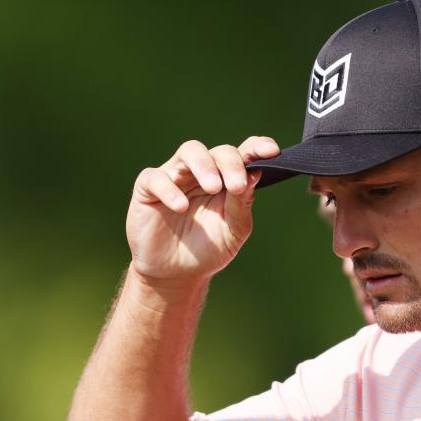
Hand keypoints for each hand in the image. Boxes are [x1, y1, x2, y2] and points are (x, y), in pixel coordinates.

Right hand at [126, 136, 279, 283]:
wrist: (175, 274)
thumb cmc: (208, 249)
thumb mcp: (232, 232)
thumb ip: (242, 205)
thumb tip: (255, 174)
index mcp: (228, 179)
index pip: (244, 153)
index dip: (258, 147)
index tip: (272, 152)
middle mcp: (203, 172)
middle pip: (219, 151)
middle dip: (232, 164)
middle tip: (237, 185)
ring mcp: (175, 177)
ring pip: (190, 151)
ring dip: (204, 165)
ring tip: (214, 187)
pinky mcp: (148, 188)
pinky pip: (156, 177)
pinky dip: (170, 189)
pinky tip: (181, 207)